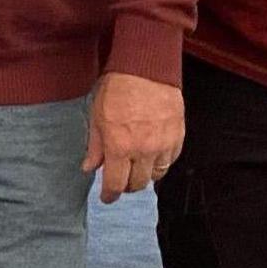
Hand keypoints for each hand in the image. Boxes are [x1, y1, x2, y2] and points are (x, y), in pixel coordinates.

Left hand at [83, 71, 183, 203]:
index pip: (115, 183)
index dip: (109, 195)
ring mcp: (163, 145)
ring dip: (144, 175)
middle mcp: (143, 151)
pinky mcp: (177, 137)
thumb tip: (89, 168)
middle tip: (120, 181)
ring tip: (136, 167)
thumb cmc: (117, 89)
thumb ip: (95, 146)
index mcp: (119, 147)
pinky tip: (152, 156)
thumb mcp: (96, 116)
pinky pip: (170, 161)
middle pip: (137, 184)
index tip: (106, 198)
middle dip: (126, 186)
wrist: (146, 69)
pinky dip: (160, 163)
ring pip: (156, 175)